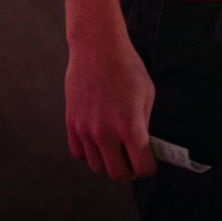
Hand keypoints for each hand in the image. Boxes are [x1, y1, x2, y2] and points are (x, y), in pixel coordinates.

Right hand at [65, 32, 157, 180]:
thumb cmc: (127, 66)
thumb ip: (144, 123)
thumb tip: (144, 145)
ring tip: (116, 148)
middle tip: (133, 159)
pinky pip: (79, 154)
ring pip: (97, 167)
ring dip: (109, 162)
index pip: (141, 166)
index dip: (149, 168)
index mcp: (130, 125)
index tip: (150, 163)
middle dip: (130, 170)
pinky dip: (90, 153)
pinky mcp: (71, 123)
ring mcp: (86, 130)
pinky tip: (98, 141)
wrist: (96, 47)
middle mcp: (106, 132)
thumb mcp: (147, 93)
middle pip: (118, 173)